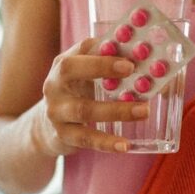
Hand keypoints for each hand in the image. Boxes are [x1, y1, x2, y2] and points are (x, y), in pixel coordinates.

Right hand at [36, 37, 147, 154]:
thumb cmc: (76, 94)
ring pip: (84, 109)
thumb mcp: (85, 76)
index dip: (104, 50)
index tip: (129, 56)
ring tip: (144, 111)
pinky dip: (106, 142)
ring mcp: (56, 110)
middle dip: (101, 67)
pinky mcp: (62, 134)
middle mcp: (54, 84)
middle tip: (132, 70)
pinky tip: (125, 145)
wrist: (47, 128)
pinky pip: (86, 138)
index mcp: (63, 64)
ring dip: (116, 110)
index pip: (81, 48)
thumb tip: (147, 62)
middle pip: (71, 70)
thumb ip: (107, 65)